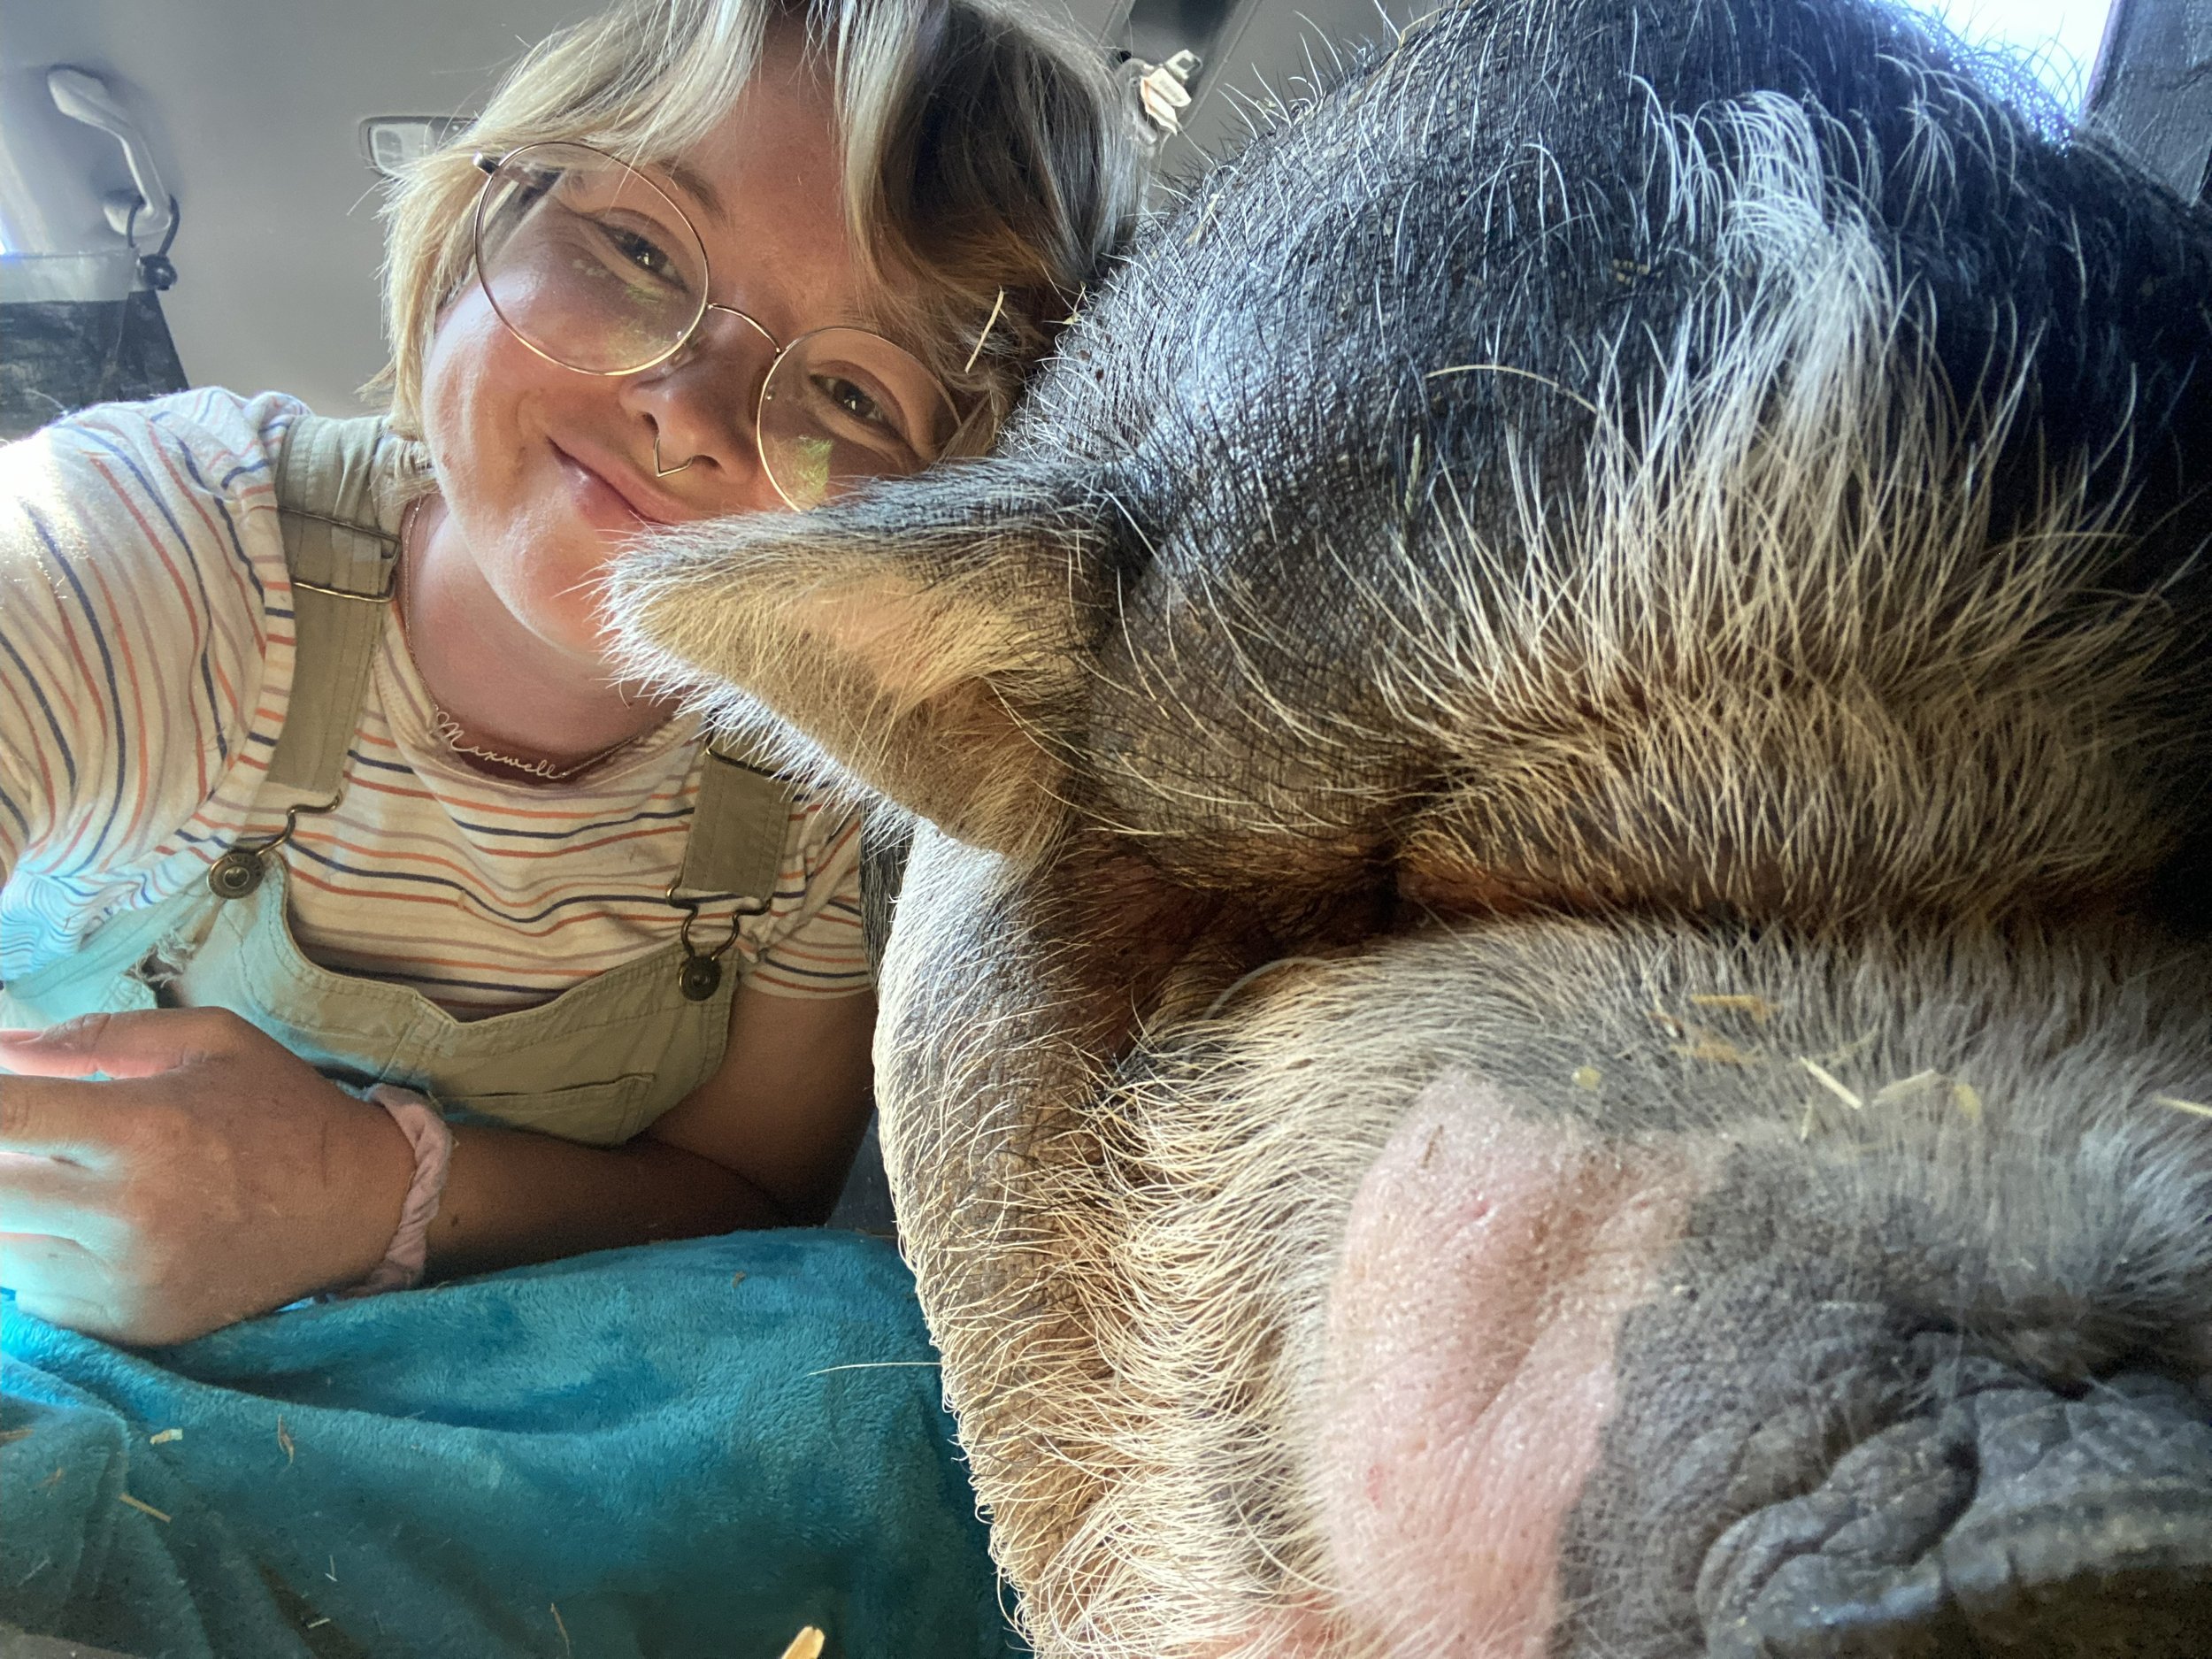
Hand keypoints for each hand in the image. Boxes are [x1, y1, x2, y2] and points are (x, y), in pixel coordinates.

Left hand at [0, 1009, 415, 1344]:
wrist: (361, 1205)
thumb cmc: (283, 1111)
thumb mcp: (211, 1042)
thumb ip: (97, 1037)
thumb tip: (3, 1048)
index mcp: (144, 1126)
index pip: (5, 1115)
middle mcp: (128, 1210)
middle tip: (31, 1148)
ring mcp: (127, 1278)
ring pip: (2, 1253)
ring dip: (16, 1217)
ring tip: (68, 1189)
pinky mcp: (133, 1324)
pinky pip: (38, 1300)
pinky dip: (45, 1265)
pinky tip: (94, 1235)